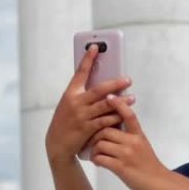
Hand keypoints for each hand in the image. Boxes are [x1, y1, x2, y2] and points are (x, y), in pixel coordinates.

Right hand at [45, 45, 134, 166]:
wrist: (57, 143)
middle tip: (128, 79)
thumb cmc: (66, 121)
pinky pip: (105, 120)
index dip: (88, 58)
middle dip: (115, 83)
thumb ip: (83, 95)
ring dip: (121, 101)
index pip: (80, 72)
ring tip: (132, 98)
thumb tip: (104, 86)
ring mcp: (81, 115)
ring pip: (105, 105)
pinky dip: (115, 117)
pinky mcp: (87, 128)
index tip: (96, 46)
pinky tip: (124, 114)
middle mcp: (75, 102)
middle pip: (99, 89)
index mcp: (70, 93)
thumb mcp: (70, 105)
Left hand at [90, 94, 169, 189]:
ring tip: (94, 154)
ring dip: (94, 149)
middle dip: (95, 134)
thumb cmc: (149, 164)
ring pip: (101, 144)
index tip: (109, 96)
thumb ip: (130, 136)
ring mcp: (126, 154)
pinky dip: (96, 160)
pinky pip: (101, 158)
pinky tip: (98, 162)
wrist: (158, 183)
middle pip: (106, 130)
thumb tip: (114, 128)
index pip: (128, 115)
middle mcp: (132, 142)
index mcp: (138, 135)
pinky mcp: (121, 167)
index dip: (118, 104)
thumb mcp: (143, 145)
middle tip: (90, 140)